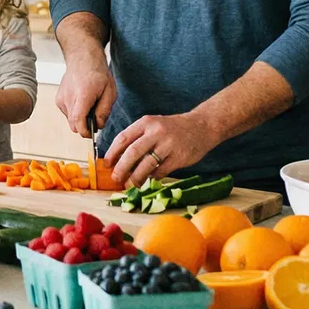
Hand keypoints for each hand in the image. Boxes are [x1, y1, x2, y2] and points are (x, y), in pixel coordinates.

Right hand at [55, 64, 117, 137]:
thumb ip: (104, 111)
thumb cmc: (97, 73)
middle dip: (85, 126)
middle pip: (74, 124)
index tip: (92, 134)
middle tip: (96, 117)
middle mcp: (68, 98)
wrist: (82, 58)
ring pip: (70, 120)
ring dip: (80, 118)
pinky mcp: (58, 100)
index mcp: (82, 95)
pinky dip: (75, 112)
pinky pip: (67, 114)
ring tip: (89, 105)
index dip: (85, 131)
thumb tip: (98, 126)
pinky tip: (82, 101)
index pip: (78, 121)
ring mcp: (61, 99)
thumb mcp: (110, 92)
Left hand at [102, 109, 220, 186]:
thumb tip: (118, 159)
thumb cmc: (172, 128)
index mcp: (146, 123)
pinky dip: (152, 178)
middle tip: (115, 178)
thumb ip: (137, 138)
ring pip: (146, 164)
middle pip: (132, 152)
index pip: (123, 138)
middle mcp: (156, 132)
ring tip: (129, 185)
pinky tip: (148, 180)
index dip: (112, 153)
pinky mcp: (179, 157)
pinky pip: (160, 171)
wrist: (201, 126)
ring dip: (135, 177)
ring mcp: (168, 145)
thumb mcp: (153, 125)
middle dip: (121, 168)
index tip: (106, 164)